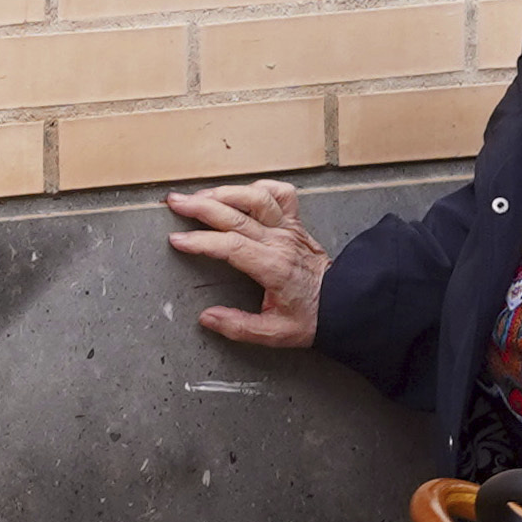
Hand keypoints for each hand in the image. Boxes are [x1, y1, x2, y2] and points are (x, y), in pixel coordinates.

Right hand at [165, 182, 327, 347]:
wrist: (346, 303)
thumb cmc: (312, 317)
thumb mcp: (275, 333)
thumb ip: (239, 327)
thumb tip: (207, 317)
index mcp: (274, 268)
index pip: (231, 246)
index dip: (202, 241)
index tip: (177, 240)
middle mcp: (281, 242)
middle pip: (237, 215)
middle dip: (202, 206)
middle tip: (175, 203)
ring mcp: (291, 229)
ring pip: (259, 197)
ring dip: (227, 192)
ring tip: (199, 195)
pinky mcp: (297, 223)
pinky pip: (282, 194)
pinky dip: (260, 187)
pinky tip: (240, 192)